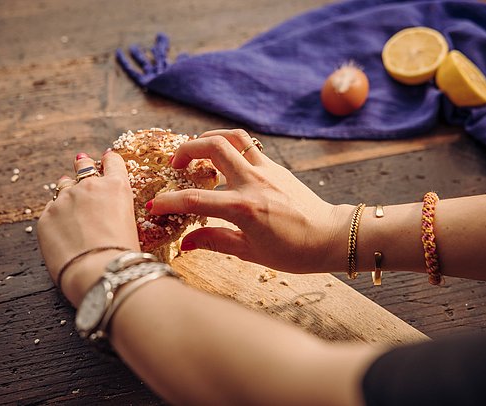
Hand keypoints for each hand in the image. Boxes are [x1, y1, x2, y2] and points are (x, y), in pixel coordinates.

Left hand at [37, 151, 139, 305]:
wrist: (98, 272)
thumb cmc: (122, 256)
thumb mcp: (130, 226)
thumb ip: (116, 211)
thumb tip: (106, 215)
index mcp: (116, 187)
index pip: (113, 161)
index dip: (109, 160)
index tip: (106, 158)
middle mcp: (90, 187)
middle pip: (83, 166)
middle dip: (83, 165)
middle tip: (81, 162)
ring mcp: (64, 200)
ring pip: (63, 186)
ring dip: (66, 189)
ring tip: (67, 196)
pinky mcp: (46, 217)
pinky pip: (50, 210)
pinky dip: (56, 216)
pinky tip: (61, 228)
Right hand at [148, 129, 350, 273]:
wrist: (331, 237)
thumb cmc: (294, 251)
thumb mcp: (250, 252)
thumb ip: (215, 241)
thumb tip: (186, 243)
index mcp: (243, 208)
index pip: (194, 200)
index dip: (169, 202)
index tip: (155, 205)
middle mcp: (253, 182)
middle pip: (212, 146)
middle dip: (186, 150)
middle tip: (176, 165)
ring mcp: (266, 170)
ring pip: (232, 137)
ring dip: (209, 138)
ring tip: (197, 154)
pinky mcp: (276, 167)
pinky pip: (248, 146)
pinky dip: (230, 147)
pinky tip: (224, 163)